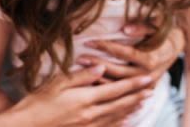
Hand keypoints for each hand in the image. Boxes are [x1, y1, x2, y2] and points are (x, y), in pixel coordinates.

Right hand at [11, 65, 153, 126]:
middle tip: (152, 89)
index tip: (146, 78)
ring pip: (116, 117)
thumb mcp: (57, 83)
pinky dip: (119, 124)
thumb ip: (81, 76)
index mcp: (85, 99)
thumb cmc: (37, 102)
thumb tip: (101, 68)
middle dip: (137, 96)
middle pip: (120, 104)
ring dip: (132, 109)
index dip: (132, 84)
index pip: (115, 90)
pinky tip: (126, 121)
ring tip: (144, 102)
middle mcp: (90, 115)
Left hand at [76, 23, 184, 85]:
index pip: (125, 53)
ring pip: (119, 85)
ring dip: (99, 77)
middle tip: (80, 57)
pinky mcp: (142, 90)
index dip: (106, 47)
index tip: (89, 41)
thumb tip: (125, 28)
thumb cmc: (162, 31)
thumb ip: (142, 26)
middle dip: (97, 65)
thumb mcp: (156, 24)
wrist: (175, 46)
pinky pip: (122, 92)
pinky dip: (107, 86)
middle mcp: (149, 74)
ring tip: (81, 68)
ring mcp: (146, 84)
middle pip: (118, 72)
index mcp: (152, 57)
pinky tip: (92, 80)